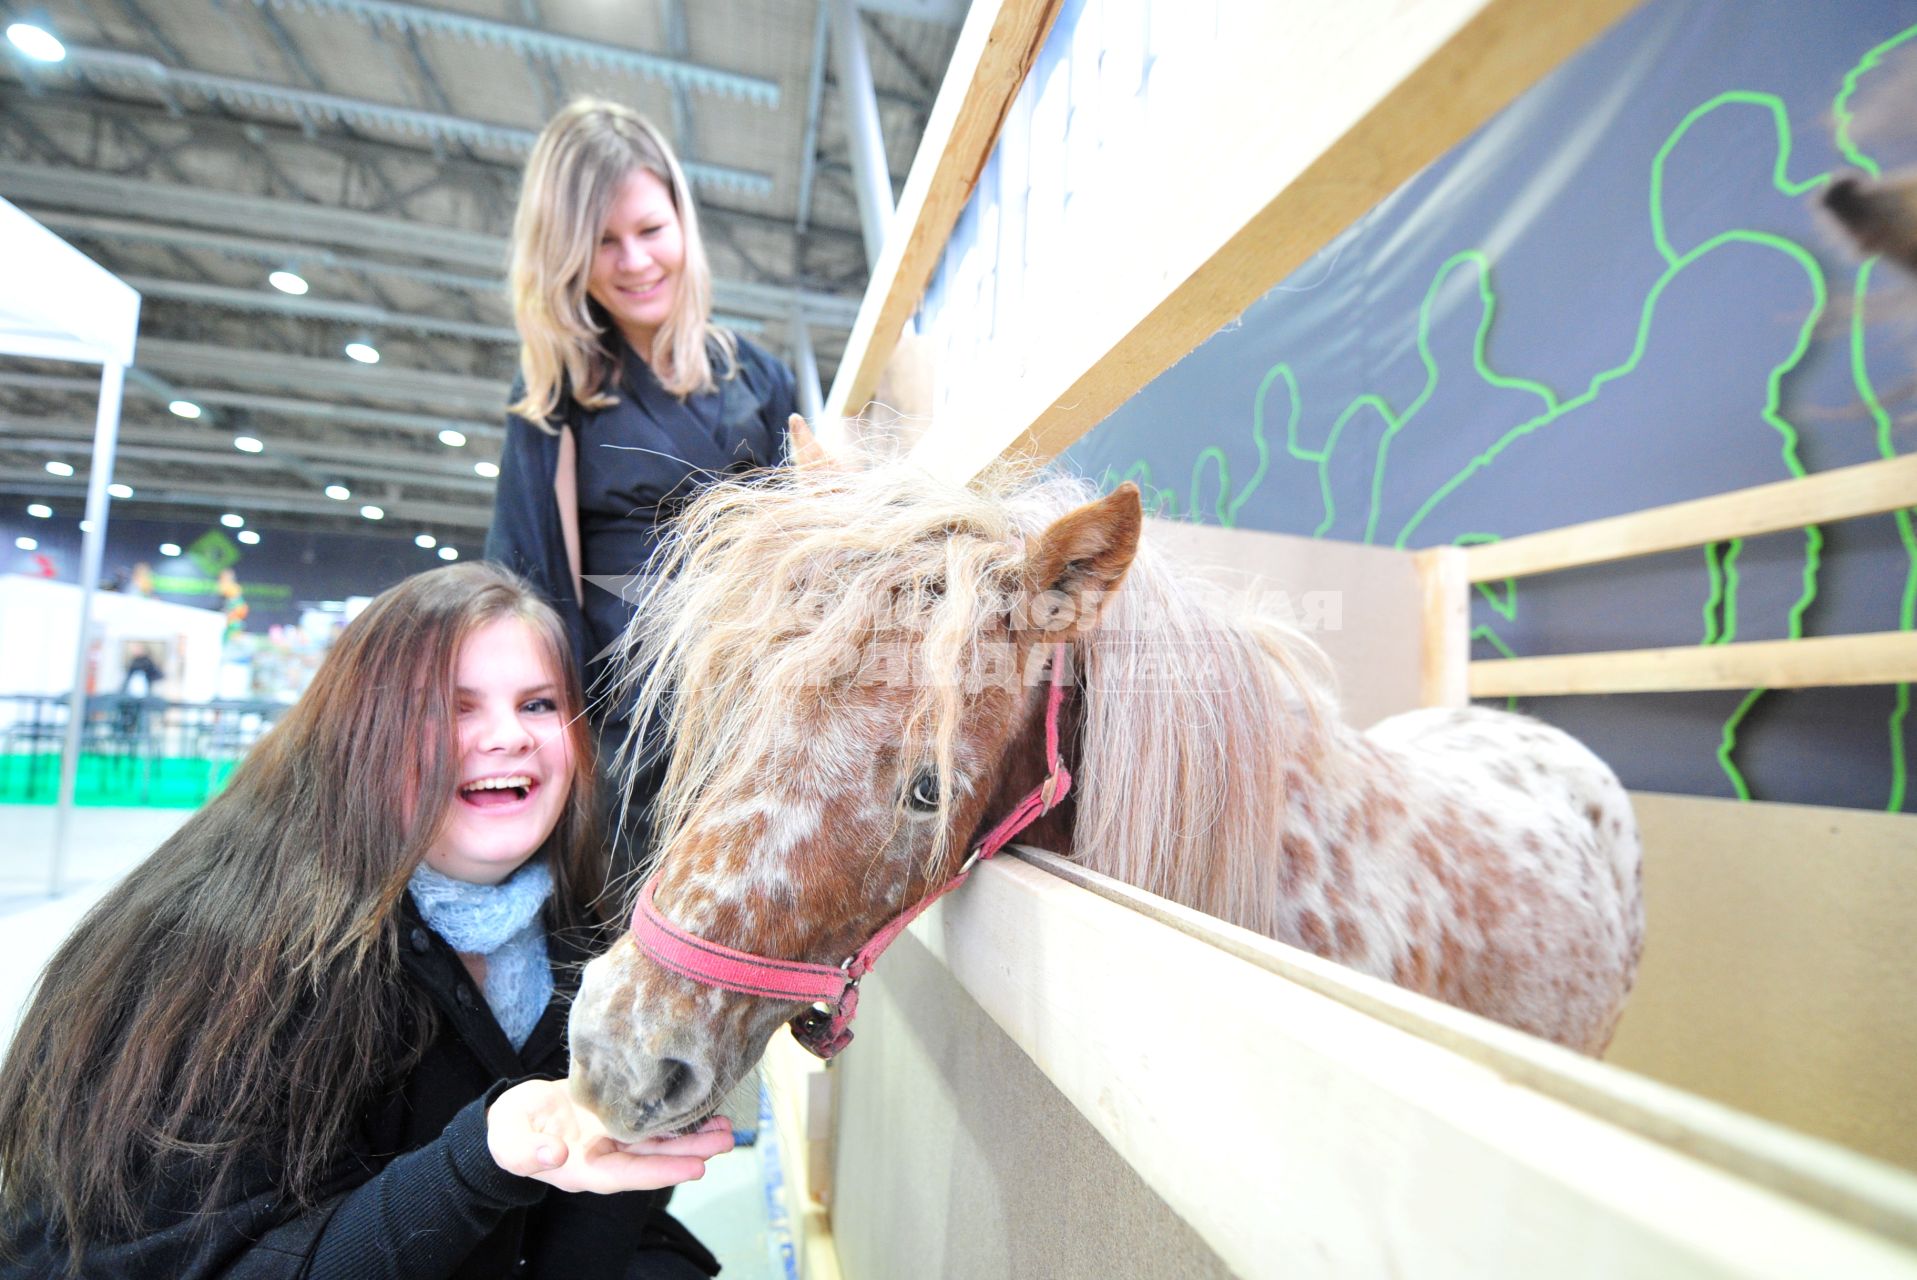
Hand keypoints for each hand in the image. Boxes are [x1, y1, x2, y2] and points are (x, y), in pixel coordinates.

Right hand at [486, 1079, 734, 1193]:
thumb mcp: (508, 1141)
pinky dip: (675, 1116)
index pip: (628, 1175)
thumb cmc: (509, 1131)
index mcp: (583, 1169)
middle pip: (653, 1159)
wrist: (512, 1117)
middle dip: (690, 1152)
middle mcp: (605, 1157)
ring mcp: (613, 1137)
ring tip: (724, 1126)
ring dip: (691, 1135)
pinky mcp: (616, 1116)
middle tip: (725, 1140)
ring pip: (658, 1140)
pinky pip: (651, 1119)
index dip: (661, 1172)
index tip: (697, 1168)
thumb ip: (527, 1152)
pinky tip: (701, 1108)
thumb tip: (556, 1156)